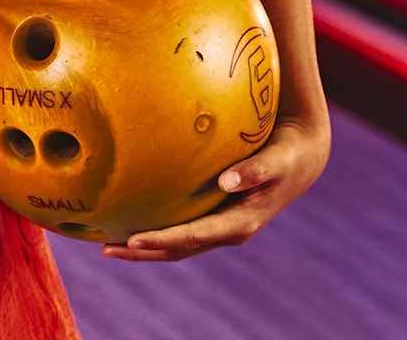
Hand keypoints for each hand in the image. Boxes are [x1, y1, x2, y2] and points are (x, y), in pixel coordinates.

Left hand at [103, 116, 330, 260]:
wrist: (301, 157)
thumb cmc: (287, 154)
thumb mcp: (277, 160)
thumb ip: (255, 170)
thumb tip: (227, 181)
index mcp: (240, 223)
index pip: (193, 237)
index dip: (162, 240)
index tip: (132, 240)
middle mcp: (228, 231)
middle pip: (178, 249)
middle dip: (143, 252)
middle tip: (105, 250)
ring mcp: (220, 226)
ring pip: (177, 244)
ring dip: (144, 246)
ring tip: (106, 244)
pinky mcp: (214, 215)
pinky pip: (180, 227)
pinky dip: (155, 229)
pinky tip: (128, 217)